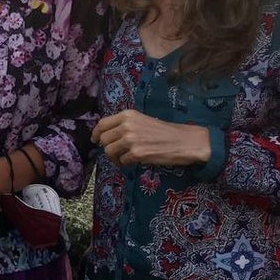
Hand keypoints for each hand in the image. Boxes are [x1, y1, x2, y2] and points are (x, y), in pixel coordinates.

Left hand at [92, 110, 210, 166]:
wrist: (184, 141)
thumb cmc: (164, 131)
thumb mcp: (142, 120)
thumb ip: (125, 125)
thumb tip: (107, 135)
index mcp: (127, 115)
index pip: (102, 124)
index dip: (96, 133)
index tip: (95, 140)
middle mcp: (126, 125)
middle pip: (103, 139)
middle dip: (107, 148)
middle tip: (115, 153)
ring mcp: (131, 140)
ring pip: (109, 151)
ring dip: (114, 158)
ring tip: (123, 159)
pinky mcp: (137, 154)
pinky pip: (122, 161)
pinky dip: (125, 164)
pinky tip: (133, 162)